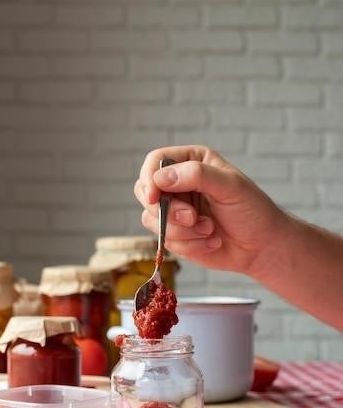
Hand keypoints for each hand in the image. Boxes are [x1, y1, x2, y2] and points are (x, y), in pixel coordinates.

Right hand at [134, 145, 289, 277]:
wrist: (262, 246)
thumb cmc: (252, 210)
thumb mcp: (230, 186)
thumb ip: (197, 176)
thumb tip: (160, 178)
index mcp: (191, 161)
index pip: (155, 161)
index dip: (149, 178)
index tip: (154, 197)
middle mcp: (178, 183)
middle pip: (145, 191)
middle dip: (167, 211)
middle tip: (192, 218)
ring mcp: (174, 209)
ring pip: (152, 219)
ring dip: (182, 231)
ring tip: (210, 230)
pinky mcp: (175, 233)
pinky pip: (165, 240)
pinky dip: (189, 244)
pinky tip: (211, 241)